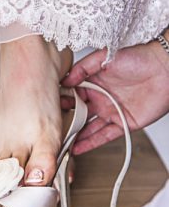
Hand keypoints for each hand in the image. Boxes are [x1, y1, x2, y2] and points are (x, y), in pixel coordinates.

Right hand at [62, 39, 168, 154]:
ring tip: (61, 145)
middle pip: (78, 114)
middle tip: (52, 130)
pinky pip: (104, 136)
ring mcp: (110, 112)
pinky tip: (78, 148)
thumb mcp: (104, 57)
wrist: (165, 68)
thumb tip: (64, 81)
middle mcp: (100, 99)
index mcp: (93, 84)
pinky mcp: (122, 123)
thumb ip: (82, 68)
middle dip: (65, 122)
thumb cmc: (138, 58)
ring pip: (88, 128)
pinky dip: (91, 143)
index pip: (72, 96)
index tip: (50, 109)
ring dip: (76, 137)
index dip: (62, 102)